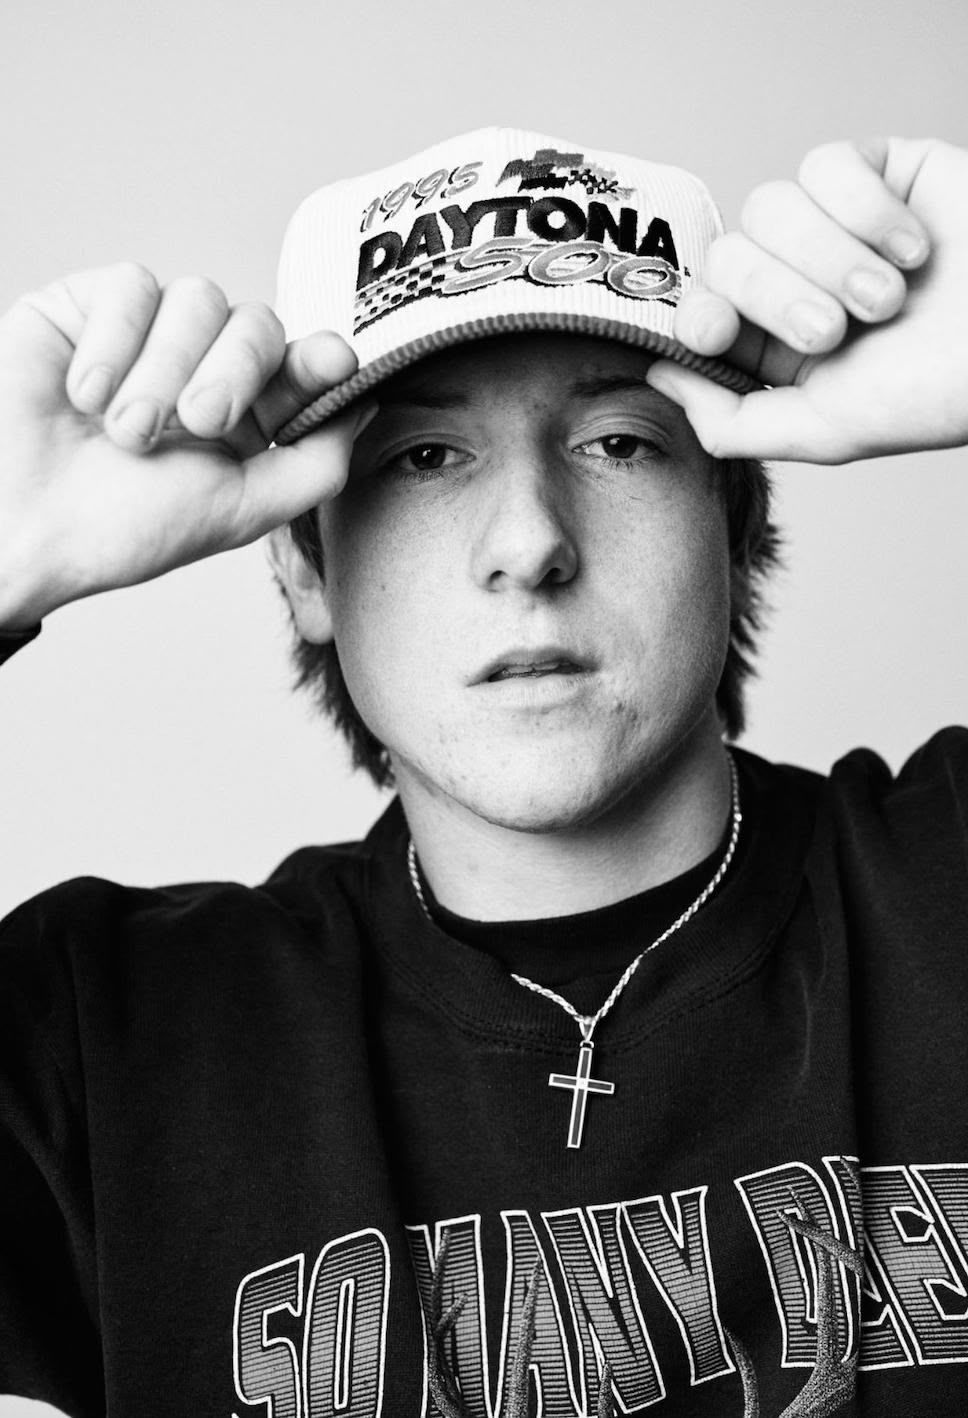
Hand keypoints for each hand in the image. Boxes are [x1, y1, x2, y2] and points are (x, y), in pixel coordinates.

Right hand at [0, 264, 366, 626]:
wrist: (23, 525)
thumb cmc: (123, 528)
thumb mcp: (239, 509)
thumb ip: (315, 463)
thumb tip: (370, 403)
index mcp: (246, 414)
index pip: (301, 363)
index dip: (320, 358)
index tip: (334, 362)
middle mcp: (203, 366)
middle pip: (257, 324)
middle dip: (234, 373)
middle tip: (195, 424)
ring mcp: (149, 333)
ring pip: (196, 299)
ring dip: (164, 371)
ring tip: (126, 432)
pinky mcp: (92, 306)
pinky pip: (132, 286)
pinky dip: (113, 346)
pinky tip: (84, 396)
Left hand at [646, 138, 967, 462]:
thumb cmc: (936, 394)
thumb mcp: (823, 431)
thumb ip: (732, 420)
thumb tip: (659, 376)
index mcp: (772, 343)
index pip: (698, 308)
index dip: (696, 313)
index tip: (719, 333)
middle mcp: (792, 280)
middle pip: (729, 257)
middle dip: (780, 296)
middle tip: (841, 329)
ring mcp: (828, 223)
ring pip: (769, 206)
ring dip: (832, 257)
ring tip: (890, 295)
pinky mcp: (873, 173)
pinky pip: (827, 165)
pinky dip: (869, 211)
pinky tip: (915, 245)